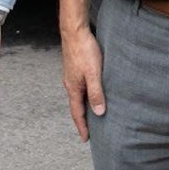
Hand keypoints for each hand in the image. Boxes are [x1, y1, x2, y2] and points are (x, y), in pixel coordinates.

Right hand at [60, 24, 104, 140]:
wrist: (74, 30)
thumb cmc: (84, 50)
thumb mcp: (93, 74)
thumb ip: (96, 93)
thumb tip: (98, 113)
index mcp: (73, 87)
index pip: (77, 112)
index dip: (82, 126)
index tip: (85, 139)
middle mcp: (70, 83)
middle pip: (76, 105)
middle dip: (82, 119)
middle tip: (89, 131)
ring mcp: (71, 75)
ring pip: (77, 95)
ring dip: (83, 106)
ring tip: (91, 114)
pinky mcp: (74, 67)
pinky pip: (78, 87)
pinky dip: (84, 95)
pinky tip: (90, 92)